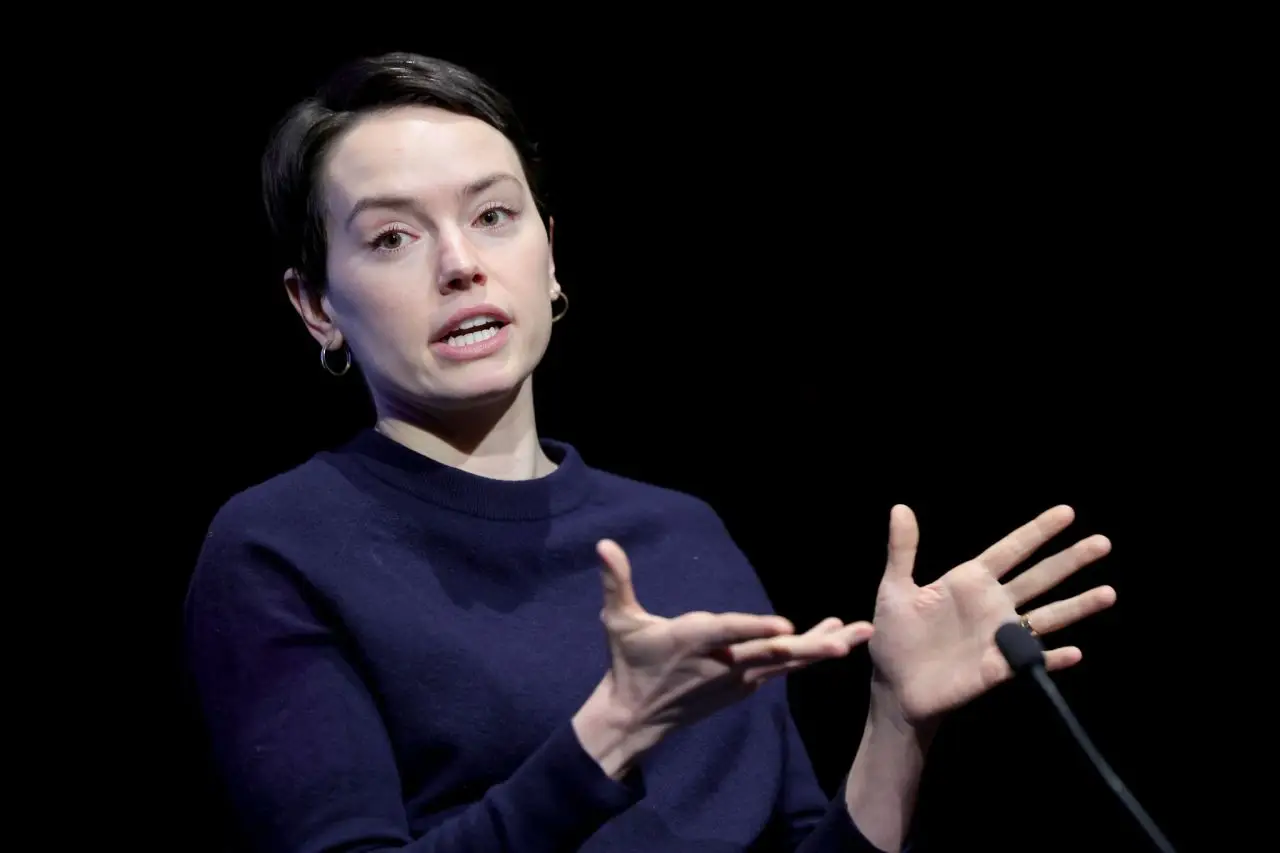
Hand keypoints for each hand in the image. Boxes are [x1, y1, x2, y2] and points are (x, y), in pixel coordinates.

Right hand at [574, 539, 871, 775]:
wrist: (637, 716)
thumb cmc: (628, 662)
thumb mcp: (618, 622)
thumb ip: (616, 582)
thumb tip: (603, 544)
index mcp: (692, 642)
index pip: (728, 632)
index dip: (756, 628)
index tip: (784, 625)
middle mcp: (722, 663)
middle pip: (771, 653)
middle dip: (810, 647)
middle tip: (845, 642)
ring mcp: (738, 678)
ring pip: (785, 661)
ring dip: (823, 647)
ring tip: (859, 635)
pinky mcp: (746, 686)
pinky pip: (783, 667)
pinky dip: (809, 653)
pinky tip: (837, 639)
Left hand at [867, 505, 1115, 726]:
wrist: (896, 685)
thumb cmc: (896, 635)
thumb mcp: (895, 589)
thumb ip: (902, 550)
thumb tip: (900, 508)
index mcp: (970, 581)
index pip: (1011, 550)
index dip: (1037, 531)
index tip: (1067, 512)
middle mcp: (993, 604)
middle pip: (1039, 577)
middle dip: (1070, 560)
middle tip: (1103, 542)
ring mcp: (1000, 636)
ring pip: (1047, 616)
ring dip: (1077, 605)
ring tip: (1108, 592)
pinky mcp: (1000, 668)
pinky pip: (1033, 661)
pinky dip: (1053, 658)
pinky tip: (1074, 653)